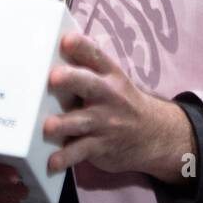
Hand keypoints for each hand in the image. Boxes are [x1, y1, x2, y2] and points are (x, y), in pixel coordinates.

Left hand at [43, 33, 196, 184]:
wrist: (154, 134)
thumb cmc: (121, 102)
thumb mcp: (113, 80)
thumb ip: (89, 66)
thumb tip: (59, 41)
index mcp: (110, 74)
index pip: (96, 55)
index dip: (81, 46)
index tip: (67, 40)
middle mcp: (108, 95)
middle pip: (89, 84)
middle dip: (71, 79)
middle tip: (53, 78)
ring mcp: (105, 122)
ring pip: (82, 121)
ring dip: (64, 124)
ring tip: (48, 126)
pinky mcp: (100, 146)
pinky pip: (81, 151)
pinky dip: (66, 157)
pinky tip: (53, 162)